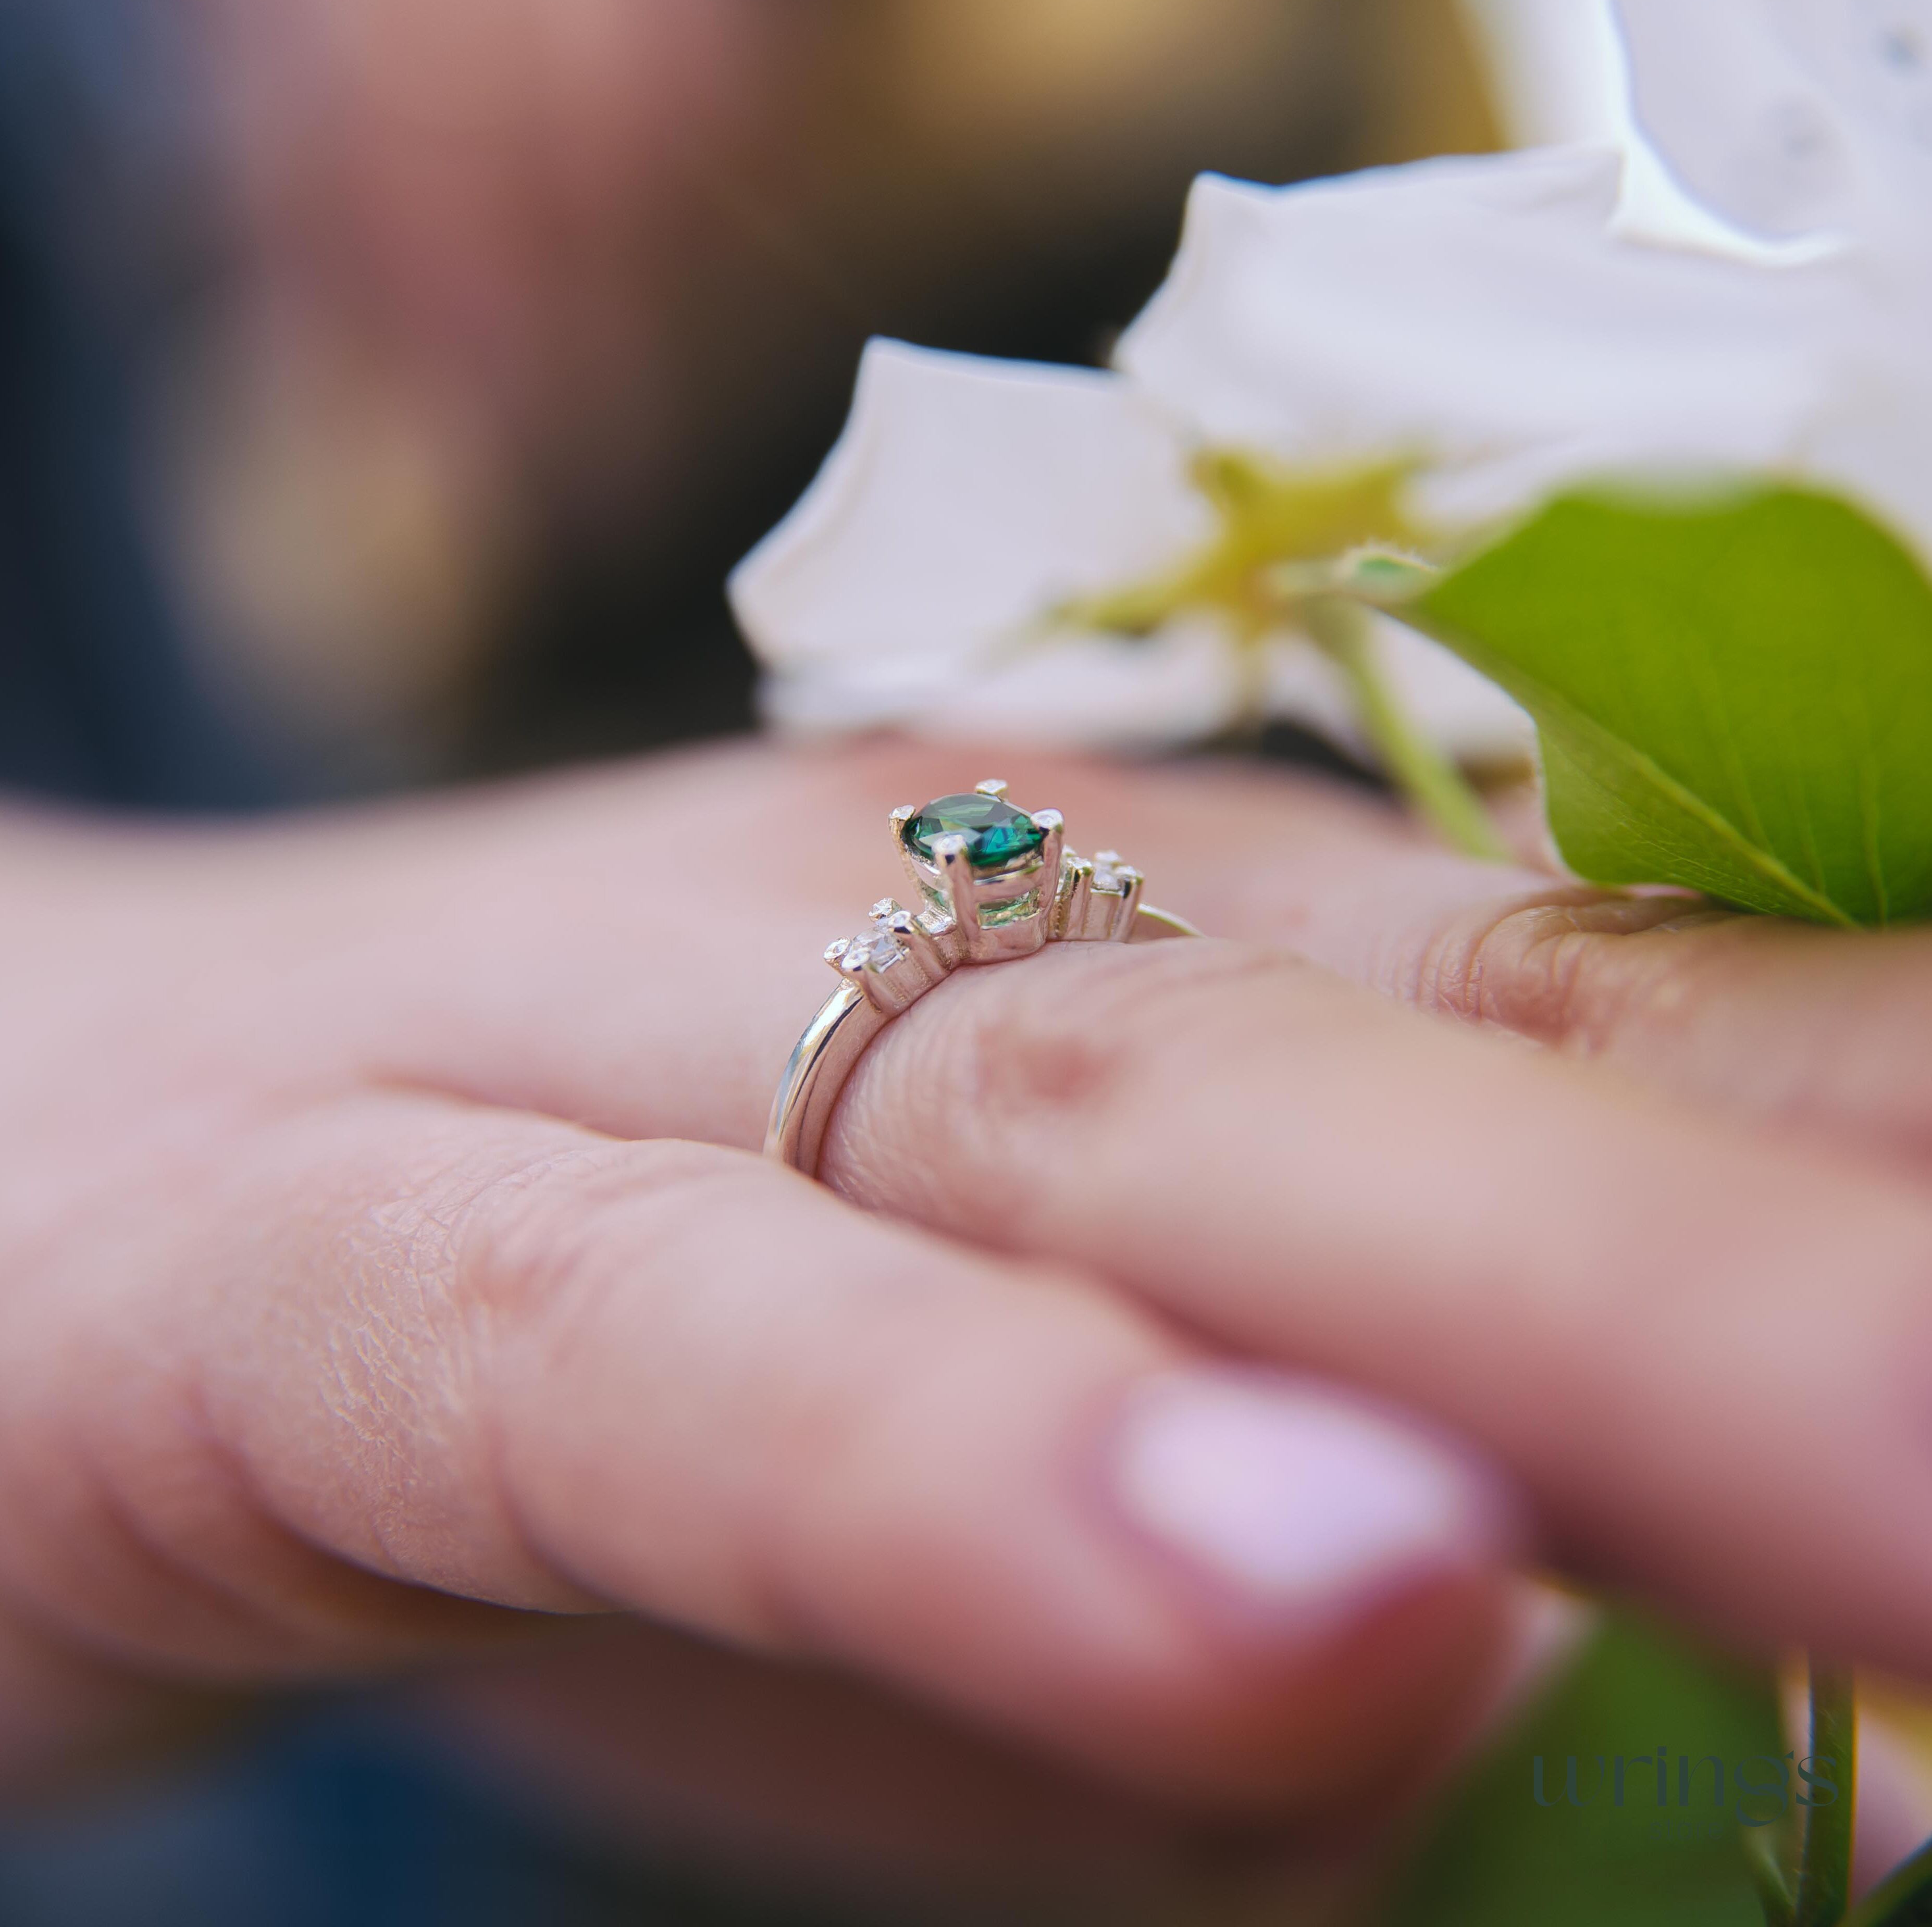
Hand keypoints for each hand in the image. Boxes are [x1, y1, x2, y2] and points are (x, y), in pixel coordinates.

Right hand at [5, 738, 1928, 1912]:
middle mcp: (956, 942)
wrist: (53, 1180)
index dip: (1918, 1149)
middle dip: (1852, 1244)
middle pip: (1483, 1062)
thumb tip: (1676, 1705)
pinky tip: (1289, 1589)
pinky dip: (969, 1468)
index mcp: (1168, 955)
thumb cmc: (589, 1377)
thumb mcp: (1021, 1532)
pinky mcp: (345, 1250)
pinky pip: (686, 1342)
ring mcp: (641, 1058)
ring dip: (1561, 1317)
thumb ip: (1336, 1610)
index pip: (1652, 1019)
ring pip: (1122, 1148)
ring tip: (1917, 1504)